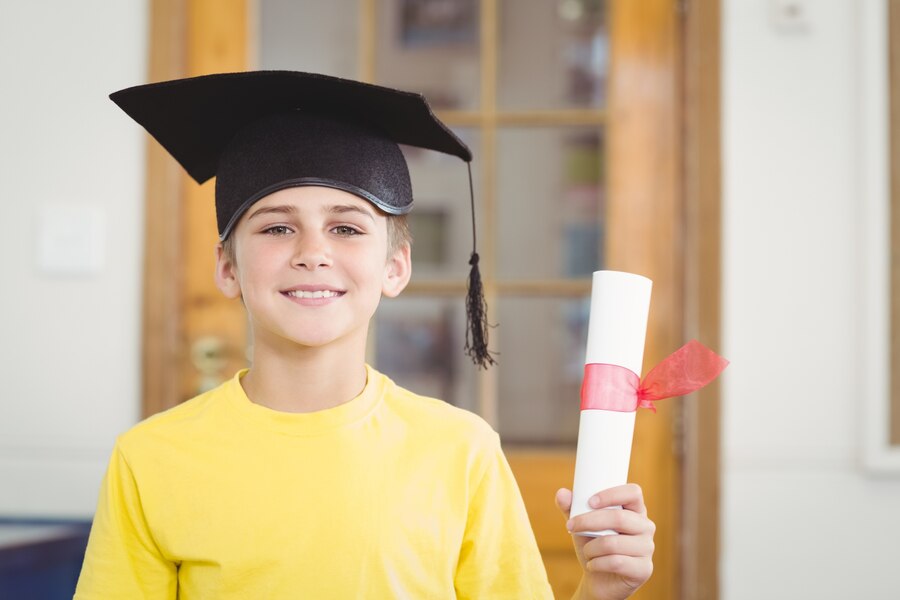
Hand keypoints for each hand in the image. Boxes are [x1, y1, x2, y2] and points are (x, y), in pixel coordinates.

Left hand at [555, 484, 654, 599]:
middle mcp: (646, 527)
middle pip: (619, 518)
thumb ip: (572, 509)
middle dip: (589, 521)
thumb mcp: (582, 526)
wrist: (599, 580)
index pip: (633, 492)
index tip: (590, 502)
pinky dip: (597, 563)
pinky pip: (616, 562)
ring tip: (586, 551)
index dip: (612, 494)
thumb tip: (561, 493)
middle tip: (570, 526)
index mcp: (635, 510)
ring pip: (614, 543)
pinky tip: (592, 565)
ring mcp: (647, 548)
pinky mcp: (644, 569)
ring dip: (591, 548)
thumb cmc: (594, 546)